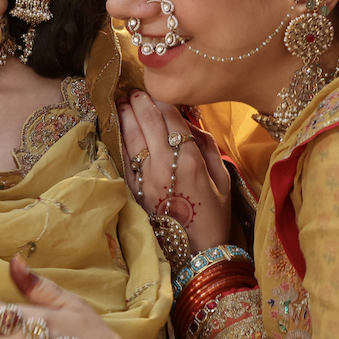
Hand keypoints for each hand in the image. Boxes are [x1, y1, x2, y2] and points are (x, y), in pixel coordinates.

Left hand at [116, 91, 234, 263]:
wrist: (196, 251)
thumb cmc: (214, 215)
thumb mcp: (222, 178)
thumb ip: (208, 147)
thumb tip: (192, 124)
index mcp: (189, 160)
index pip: (171, 118)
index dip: (161, 99)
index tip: (156, 88)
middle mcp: (163, 165)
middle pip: (147, 123)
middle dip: (139, 102)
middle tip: (134, 90)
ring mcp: (145, 178)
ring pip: (130, 138)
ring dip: (125, 117)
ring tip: (122, 102)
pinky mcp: (133, 190)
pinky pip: (122, 160)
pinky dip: (118, 141)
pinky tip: (116, 129)